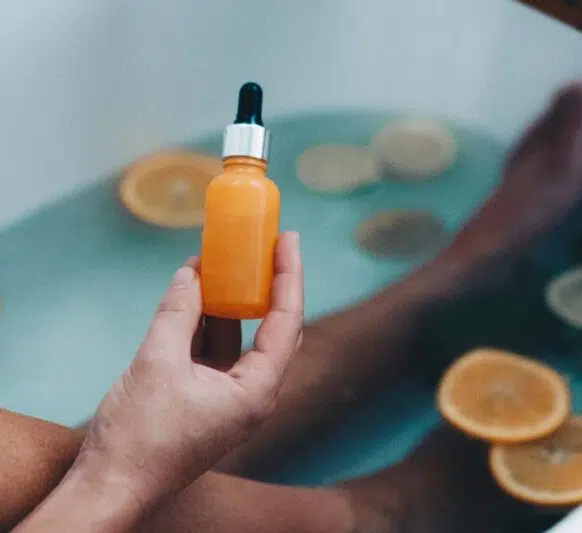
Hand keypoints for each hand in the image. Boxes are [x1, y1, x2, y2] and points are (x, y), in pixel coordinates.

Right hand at [74, 232, 302, 516]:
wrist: (109, 488)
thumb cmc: (137, 437)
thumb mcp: (156, 362)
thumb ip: (178, 313)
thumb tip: (191, 273)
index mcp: (256, 392)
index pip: (286, 322)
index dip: (289, 275)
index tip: (288, 239)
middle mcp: (253, 396)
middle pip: (273, 328)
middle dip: (269, 284)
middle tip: (267, 245)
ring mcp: (231, 399)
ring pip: (241, 338)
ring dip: (232, 301)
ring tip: (225, 259)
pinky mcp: (207, 400)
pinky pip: (216, 353)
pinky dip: (208, 323)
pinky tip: (196, 293)